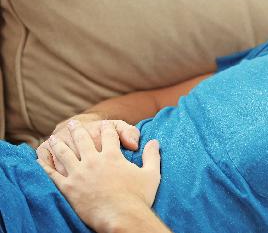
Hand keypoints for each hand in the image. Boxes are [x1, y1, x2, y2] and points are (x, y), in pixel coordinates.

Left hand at [38, 120, 161, 232]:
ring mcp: (79, 173)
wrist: (122, 217)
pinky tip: (40, 160)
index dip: (107, 127)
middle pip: (83, 139)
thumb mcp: (151, 174)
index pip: (109, 134)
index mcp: (113, 156)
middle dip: (77, 129)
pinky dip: (45, 166)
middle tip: (72, 123)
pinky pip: (52, 174)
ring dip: (58, 144)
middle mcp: (94, 160)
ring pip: (64, 153)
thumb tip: (154, 141)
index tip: (104, 123)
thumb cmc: (139, 197)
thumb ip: (152, 155)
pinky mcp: (69, 188)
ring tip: (53, 138)